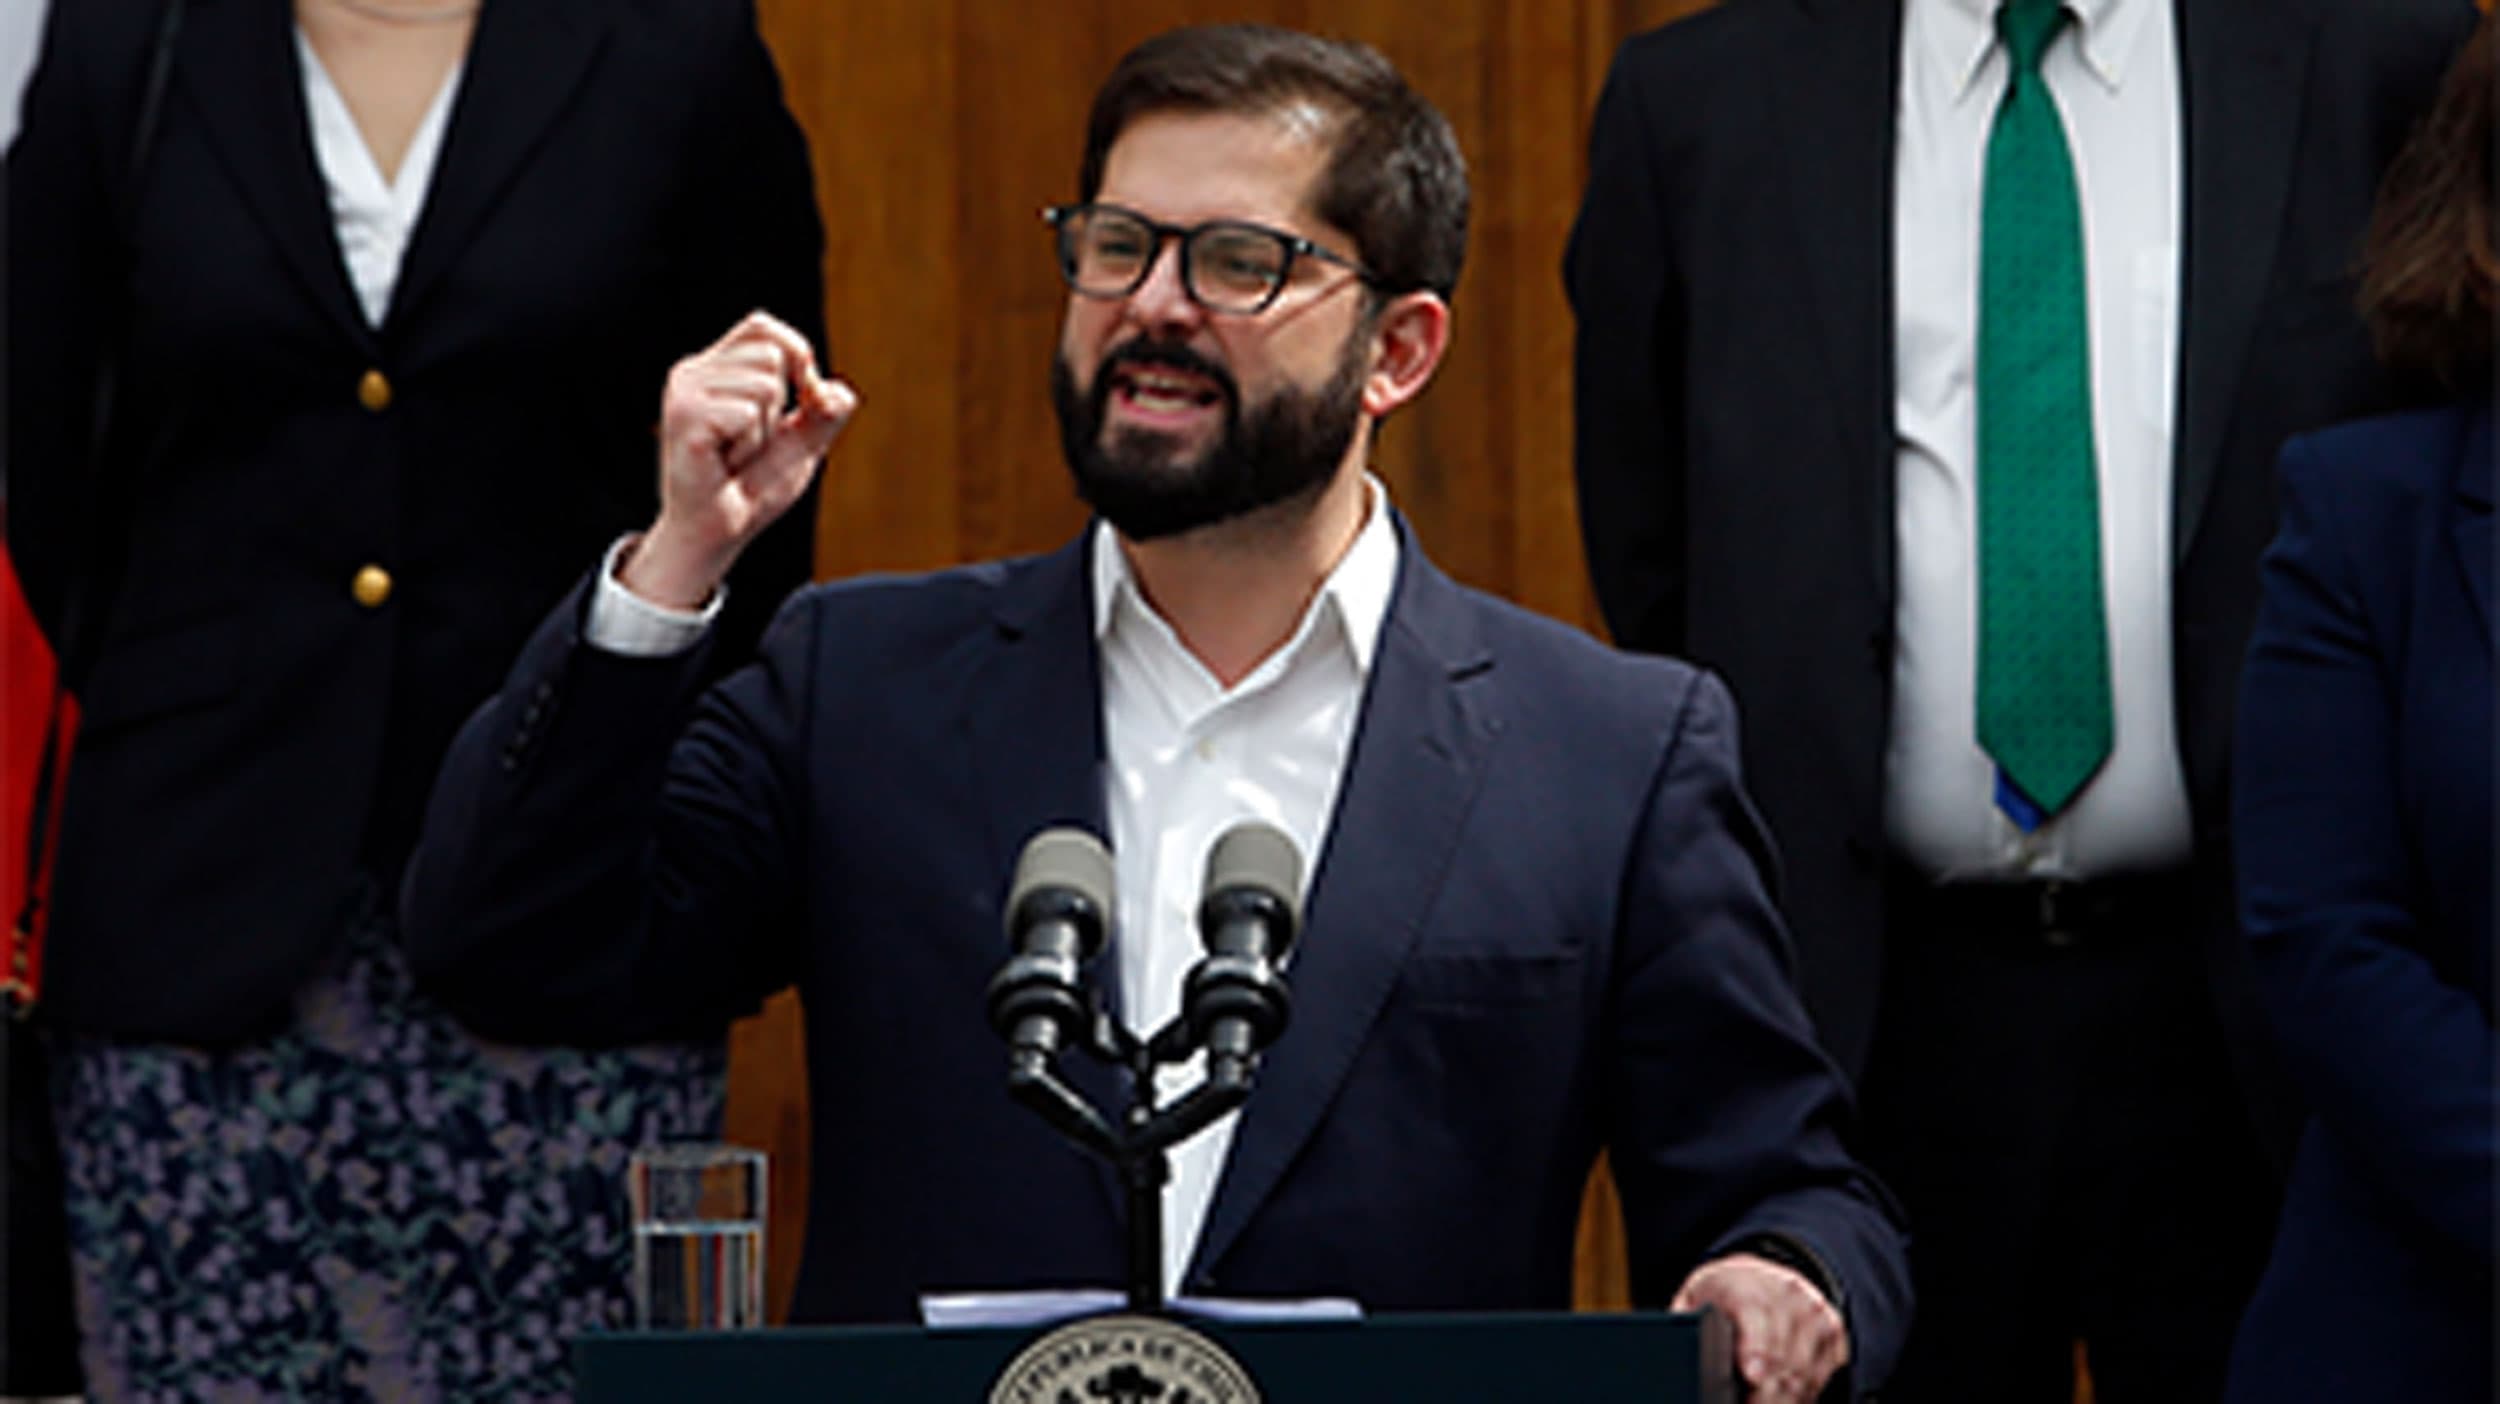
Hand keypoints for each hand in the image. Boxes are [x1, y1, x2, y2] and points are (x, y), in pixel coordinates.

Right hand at [626, 310, 858, 608]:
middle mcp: (692, 372)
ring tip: (735, 453)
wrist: (720, 531)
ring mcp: (684, 392)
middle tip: (747, 442)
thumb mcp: (803, 442)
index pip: (762, 326)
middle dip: (778, 406)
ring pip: (765, 385)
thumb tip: (835, 391)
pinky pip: (747, 413)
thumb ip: (827, 412)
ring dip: (764, 430)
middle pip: (771, 354)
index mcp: (714, 367)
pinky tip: (725, 462)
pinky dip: (750, 444)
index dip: (795, 353)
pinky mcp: (684, 417)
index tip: (801, 396)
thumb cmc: (755, 486)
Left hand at [1672, 1254, 1847, 1401]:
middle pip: (1782, 1356)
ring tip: (1756, 1403)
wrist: (1764, 1275)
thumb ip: (1684, 1326)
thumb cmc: (1722, 1294)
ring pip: (1802, 1374)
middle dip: (1763, 1396)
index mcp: (1744, 1283)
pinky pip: (1818, 1379)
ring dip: (1781, 1401)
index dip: (1757, 1350)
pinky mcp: (1832, 1334)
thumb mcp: (1694, 1299)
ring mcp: (1813, 1314)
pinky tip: (1779, 1400)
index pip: (1756, 1316)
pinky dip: (1798, 1398)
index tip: (1752, 1375)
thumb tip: (1669, 1353)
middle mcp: (1786, 1294)